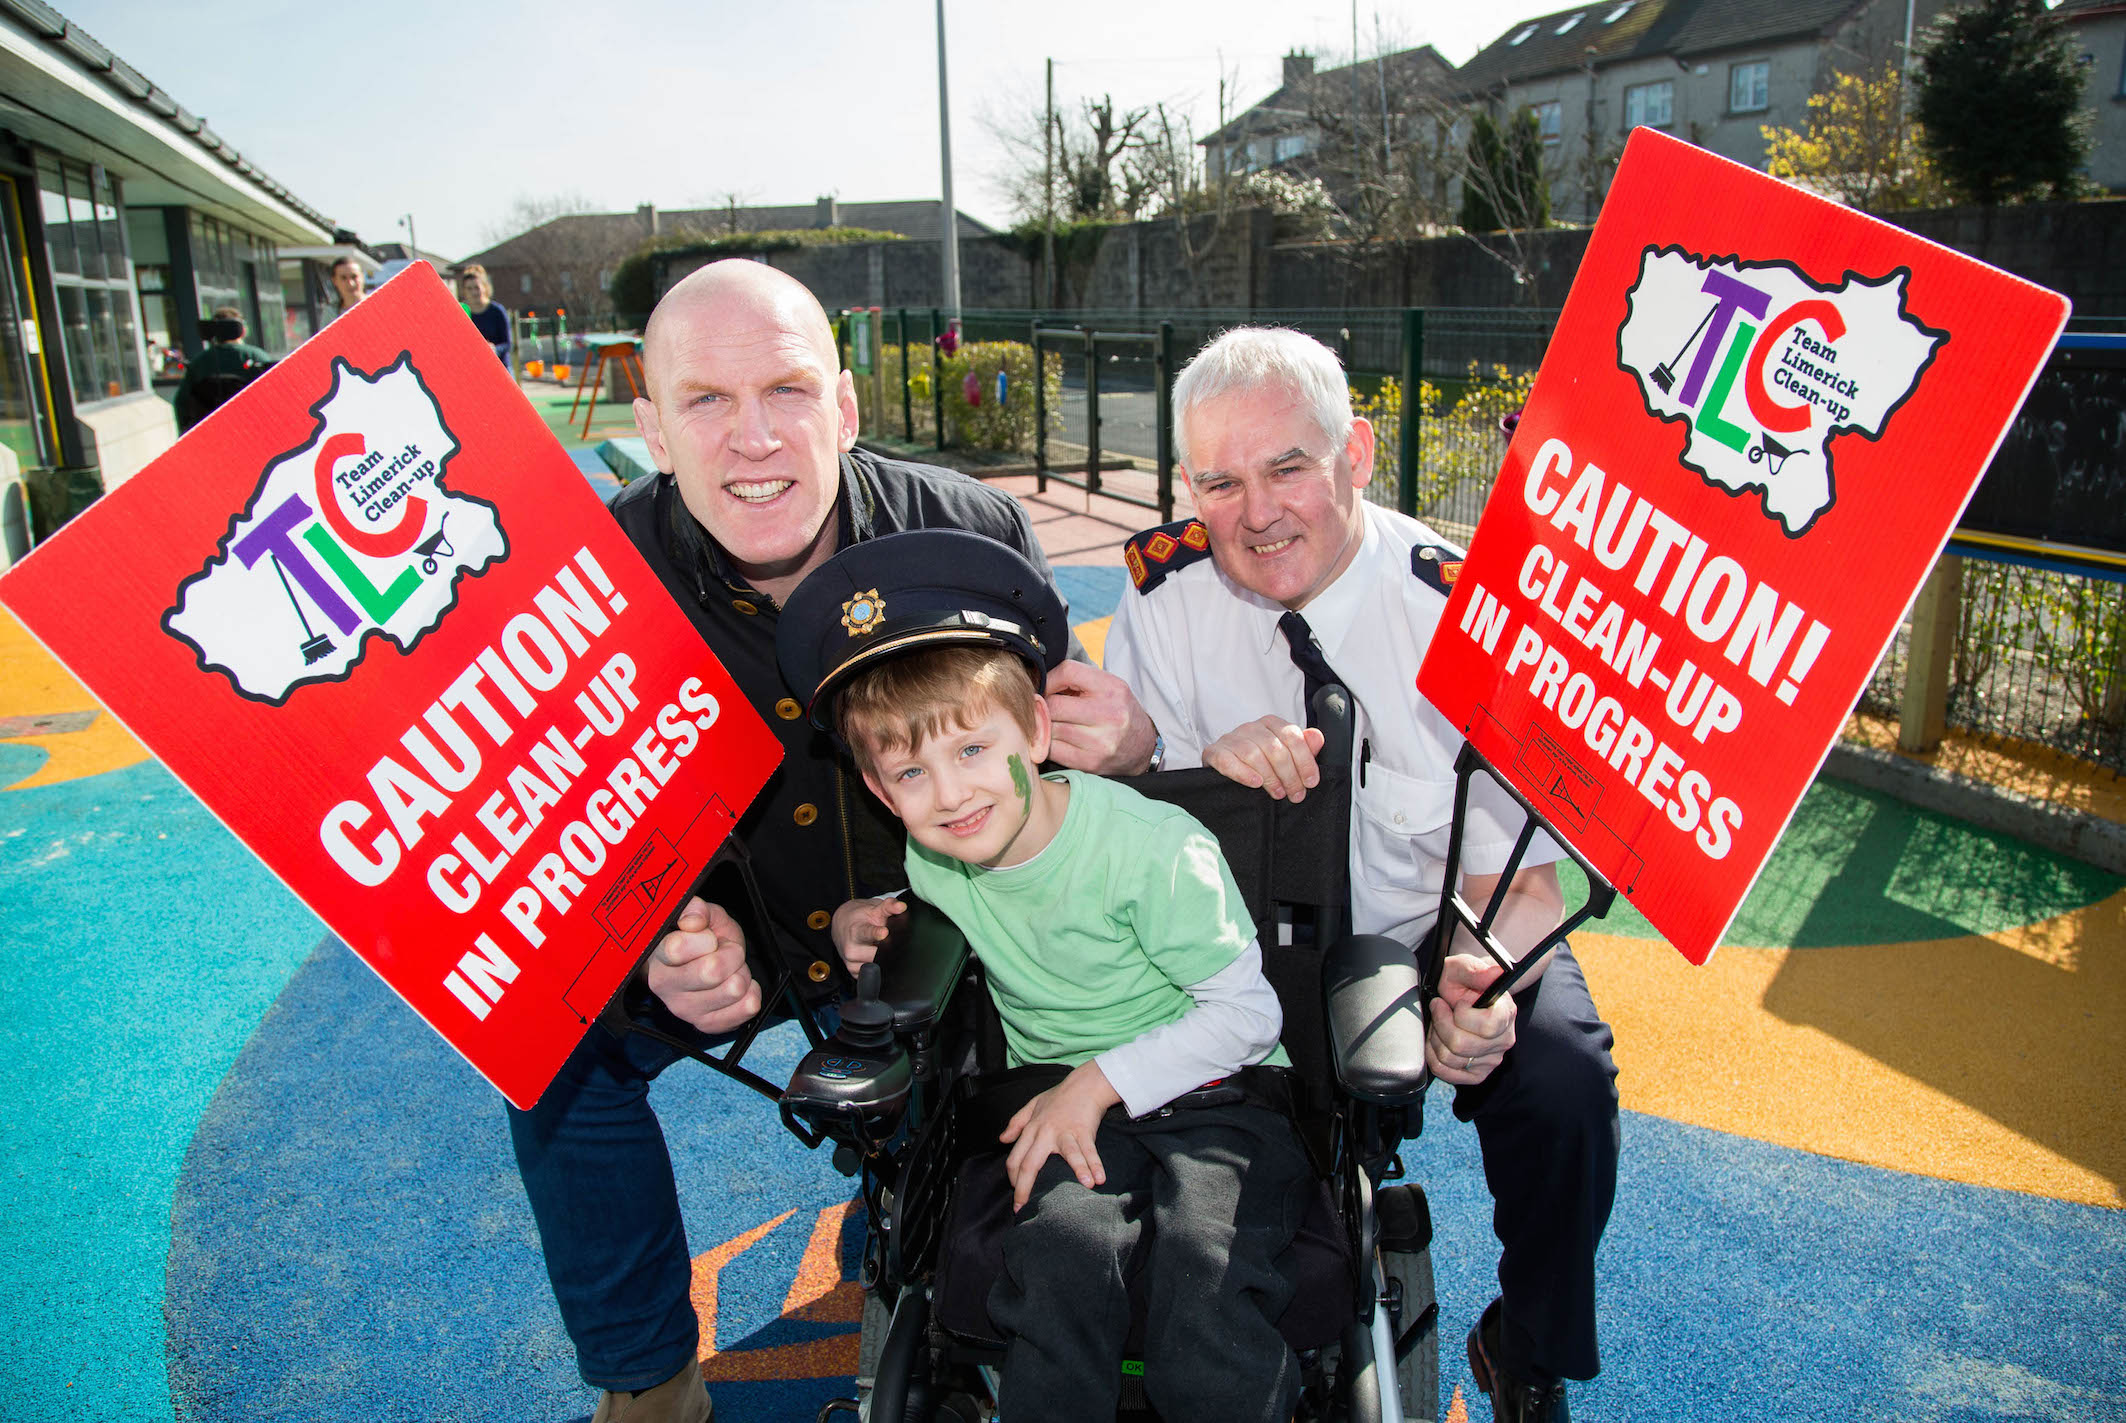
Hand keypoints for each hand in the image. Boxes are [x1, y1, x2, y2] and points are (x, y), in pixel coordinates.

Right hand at [646, 897, 761, 1032]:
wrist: (703, 961)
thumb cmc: (701, 936)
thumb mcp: (702, 914)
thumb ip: (696, 908)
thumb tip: (693, 921)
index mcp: (657, 956)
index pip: (678, 948)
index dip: (704, 938)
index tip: (708, 937)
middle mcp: (665, 987)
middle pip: (712, 972)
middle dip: (731, 954)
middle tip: (725, 951)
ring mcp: (684, 1010)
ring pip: (734, 989)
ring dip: (740, 972)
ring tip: (729, 968)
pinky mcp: (706, 1024)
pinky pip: (747, 1008)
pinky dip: (751, 992)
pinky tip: (735, 983)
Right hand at [832, 896, 905, 975]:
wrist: (842, 926)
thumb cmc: (860, 918)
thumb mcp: (874, 909)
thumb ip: (889, 906)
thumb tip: (901, 906)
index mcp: (856, 932)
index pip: (866, 934)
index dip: (876, 934)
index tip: (884, 932)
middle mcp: (851, 949)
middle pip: (876, 954)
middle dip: (887, 948)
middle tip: (891, 941)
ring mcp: (852, 963)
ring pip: (877, 965)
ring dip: (884, 957)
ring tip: (880, 947)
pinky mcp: (854, 973)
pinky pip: (874, 973)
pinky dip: (879, 965)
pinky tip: (877, 956)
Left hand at [999, 1059, 1120, 1210]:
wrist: (1084, 1084)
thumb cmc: (1059, 1096)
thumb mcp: (1032, 1105)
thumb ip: (1016, 1122)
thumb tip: (1002, 1139)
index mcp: (1031, 1129)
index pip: (1015, 1158)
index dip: (1013, 1180)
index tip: (1017, 1197)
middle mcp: (1045, 1133)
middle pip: (1030, 1164)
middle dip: (1024, 1189)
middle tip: (1023, 1209)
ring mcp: (1065, 1132)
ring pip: (1067, 1155)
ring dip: (1075, 1172)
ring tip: (1079, 1188)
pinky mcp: (1084, 1131)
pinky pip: (1089, 1151)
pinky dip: (1095, 1165)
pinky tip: (1099, 1179)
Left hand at [1042, 659, 1156, 774]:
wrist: (1142, 748)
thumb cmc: (1118, 712)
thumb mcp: (1108, 687)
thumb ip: (1078, 680)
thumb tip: (1039, 682)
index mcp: (1112, 688)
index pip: (1068, 672)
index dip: (1049, 679)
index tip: (1046, 687)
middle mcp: (1109, 714)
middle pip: (1054, 705)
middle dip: (1043, 705)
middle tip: (1042, 707)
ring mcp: (1099, 741)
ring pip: (1049, 729)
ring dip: (1044, 725)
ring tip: (1051, 723)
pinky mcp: (1090, 762)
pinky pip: (1052, 750)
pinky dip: (1046, 743)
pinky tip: (1054, 739)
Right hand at [1203, 716, 1326, 800]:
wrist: (1226, 768)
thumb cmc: (1260, 762)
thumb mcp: (1286, 754)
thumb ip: (1303, 747)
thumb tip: (1317, 737)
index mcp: (1271, 723)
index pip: (1292, 736)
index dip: (1305, 761)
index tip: (1311, 782)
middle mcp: (1251, 727)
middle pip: (1275, 748)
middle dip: (1289, 775)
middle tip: (1295, 794)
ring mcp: (1231, 738)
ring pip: (1254, 754)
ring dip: (1270, 778)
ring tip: (1278, 793)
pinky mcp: (1214, 752)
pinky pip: (1228, 761)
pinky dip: (1243, 773)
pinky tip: (1256, 784)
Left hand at [1424, 953, 1516, 1085]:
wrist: (1465, 994)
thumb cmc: (1464, 981)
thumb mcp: (1462, 967)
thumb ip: (1475, 969)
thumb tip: (1495, 971)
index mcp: (1506, 1013)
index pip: (1487, 1027)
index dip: (1462, 1014)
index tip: (1457, 1003)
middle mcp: (1504, 1040)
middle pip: (1461, 1045)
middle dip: (1441, 1024)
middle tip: (1440, 1010)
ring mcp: (1492, 1059)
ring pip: (1450, 1059)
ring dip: (1435, 1039)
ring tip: (1439, 1024)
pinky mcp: (1477, 1073)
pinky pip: (1447, 1074)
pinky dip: (1434, 1057)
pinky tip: (1438, 1041)